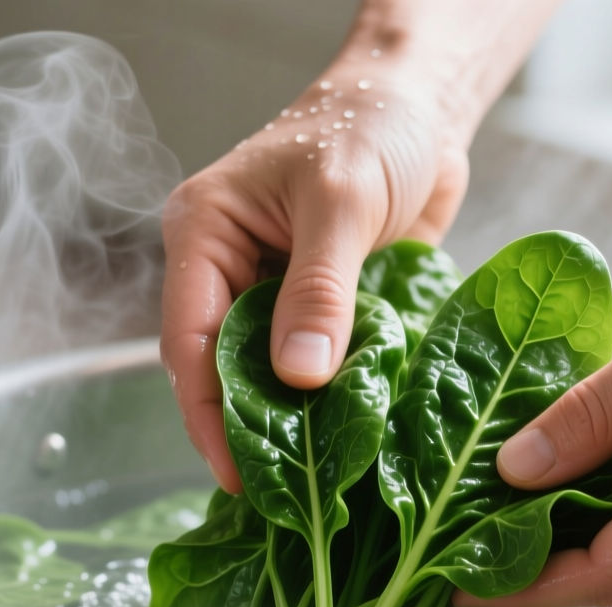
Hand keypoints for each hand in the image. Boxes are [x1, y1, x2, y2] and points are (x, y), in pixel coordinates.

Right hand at [160, 71, 469, 491]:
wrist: (424, 106)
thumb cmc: (372, 128)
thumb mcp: (342, 203)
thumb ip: (319, 289)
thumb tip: (298, 378)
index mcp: (204, 234)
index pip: (188, 340)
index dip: (207, 414)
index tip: (237, 474)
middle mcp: (227, 268)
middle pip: (220, 369)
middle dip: (245, 429)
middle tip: (277, 496)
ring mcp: (272, 292)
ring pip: (266, 376)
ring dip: (290, 423)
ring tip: (311, 484)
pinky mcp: (319, 309)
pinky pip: (315, 367)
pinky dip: (329, 403)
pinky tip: (346, 444)